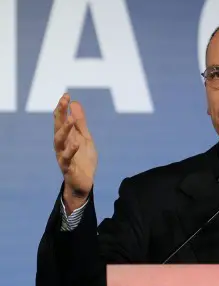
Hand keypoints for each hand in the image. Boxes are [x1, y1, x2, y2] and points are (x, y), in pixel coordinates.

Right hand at [53, 93, 97, 212]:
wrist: (84, 182)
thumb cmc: (83, 159)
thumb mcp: (85, 138)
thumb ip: (80, 123)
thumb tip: (75, 104)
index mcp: (66, 137)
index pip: (61, 119)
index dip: (63, 107)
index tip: (67, 95)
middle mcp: (61, 144)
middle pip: (57, 126)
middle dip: (60, 113)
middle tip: (64, 100)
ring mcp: (62, 155)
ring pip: (59, 141)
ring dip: (64, 129)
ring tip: (70, 119)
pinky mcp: (67, 167)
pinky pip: (67, 158)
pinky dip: (71, 150)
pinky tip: (76, 143)